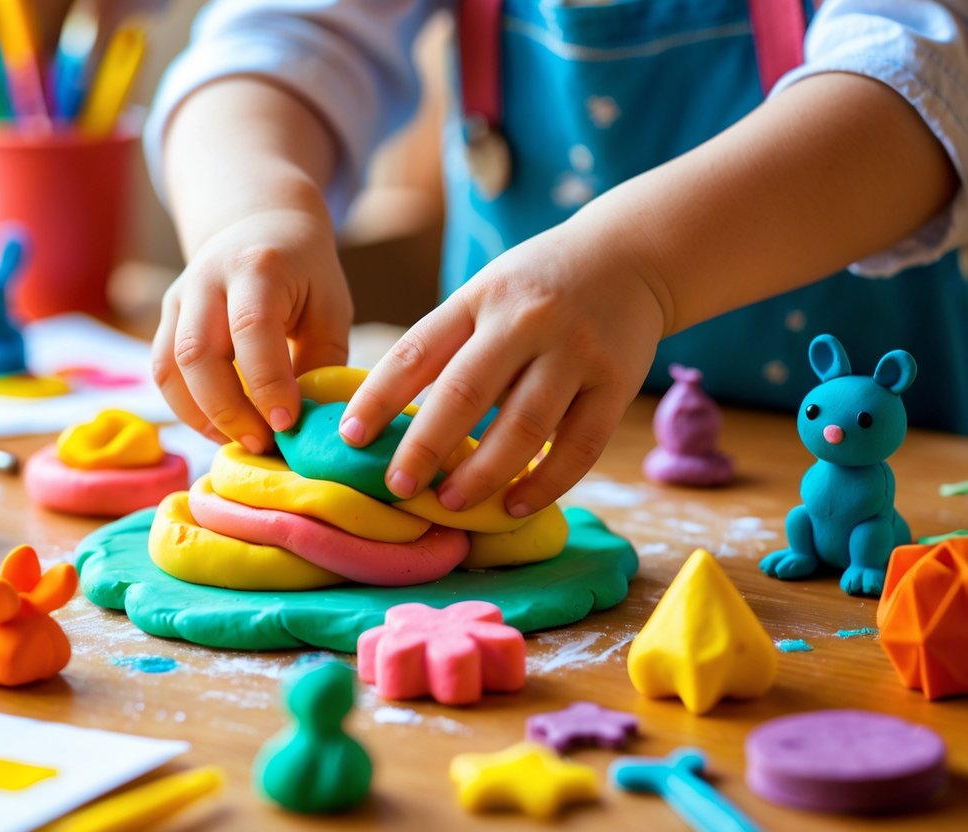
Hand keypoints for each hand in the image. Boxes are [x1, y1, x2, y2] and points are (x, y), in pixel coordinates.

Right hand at [152, 206, 352, 451]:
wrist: (260, 224)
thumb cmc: (304, 273)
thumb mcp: (329, 308)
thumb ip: (321, 363)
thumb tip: (308, 425)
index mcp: (257, 266)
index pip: (252, 329)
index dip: (267, 383)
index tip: (287, 423)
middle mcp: (207, 279)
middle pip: (197, 352)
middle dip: (228, 409)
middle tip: (263, 443)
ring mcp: (179, 298)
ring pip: (169, 367)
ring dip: (201, 415)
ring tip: (240, 440)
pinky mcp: (166, 319)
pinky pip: (163, 372)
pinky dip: (187, 408)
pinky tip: (219, 426)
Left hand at [339, 219, 664, 516]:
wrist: (630, 256)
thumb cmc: (537, 288)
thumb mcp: (485, 293)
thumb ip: (446, 344)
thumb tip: (387, 417)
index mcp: (479, 298)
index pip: (418, 350)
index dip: (378, 397)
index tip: (349, 437)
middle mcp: (525, 321)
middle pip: (465, 392)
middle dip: (424, 446)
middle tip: (397, 487)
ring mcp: (575, 353)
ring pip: (523, 426)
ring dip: (482, 473)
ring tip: (450, 503)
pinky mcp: (617, 383)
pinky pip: (579, 446)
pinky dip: (544, 483)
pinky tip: (514, 504)